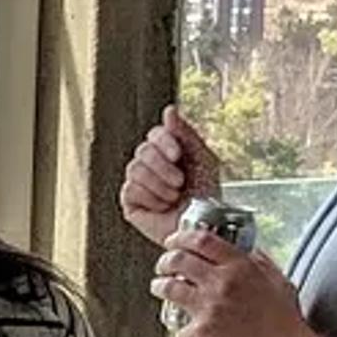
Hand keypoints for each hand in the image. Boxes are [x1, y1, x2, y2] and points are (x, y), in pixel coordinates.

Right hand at [121, 104, 225, 249]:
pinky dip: (151, 198)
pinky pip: (131, 189)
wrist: (203, 225)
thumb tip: (169, 110)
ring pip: (135, 169)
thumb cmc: (206, 194)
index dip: (164, 142)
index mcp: (167, 151)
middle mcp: (150, 163)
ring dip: (160, 185)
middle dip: (163, 167)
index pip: (155, 134)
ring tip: (173, 197)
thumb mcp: (203, 159)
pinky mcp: (130, 201)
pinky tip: (162, 206)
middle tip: (179, 182)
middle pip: (143, 150)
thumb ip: (186, 133)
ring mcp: (138, 182)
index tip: (178, 156)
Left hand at [150, 233, 315, 336]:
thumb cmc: (286, 323)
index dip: (181, 237)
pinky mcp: (203, 333)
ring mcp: (210, 307)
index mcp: (241, 267)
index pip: (203, 240)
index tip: (173, 241)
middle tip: (163, 266)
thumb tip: (248, 253)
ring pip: (170, 288)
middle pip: (179, 260)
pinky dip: (184, 334)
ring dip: (160, 286)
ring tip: (160, 288)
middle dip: (165, 260)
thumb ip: (260, 264)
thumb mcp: (279, 282)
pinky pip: (182, 330)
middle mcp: (222, 283)